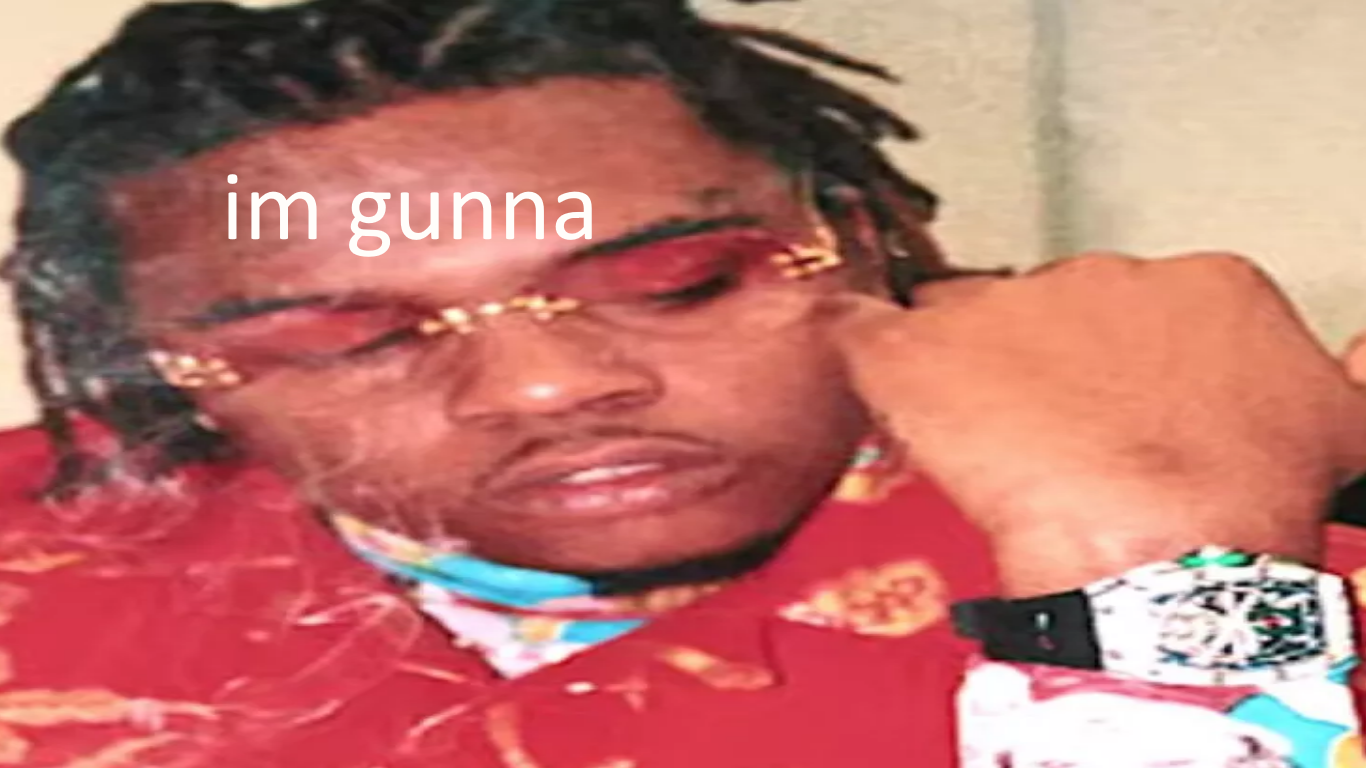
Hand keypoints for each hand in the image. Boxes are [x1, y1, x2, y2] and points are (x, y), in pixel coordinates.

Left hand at [828, 253, 1365, 595]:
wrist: (1170, 555)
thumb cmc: (1241, 507)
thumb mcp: (1335, 433)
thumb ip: (1334, 381)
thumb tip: (1350, 363)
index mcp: (1202, 286)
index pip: (1133, 308)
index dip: (1111, 366)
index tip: (1104, 411)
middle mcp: (1099, 277)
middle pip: (1045, 311)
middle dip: (1035, 367)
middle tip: (1039, 438)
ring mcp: (1005, 307)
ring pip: (961, 322)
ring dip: (958, 370)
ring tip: (970, 438)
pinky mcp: (923, 350)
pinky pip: (867, 333)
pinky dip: (861, 352)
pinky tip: (867, 372)